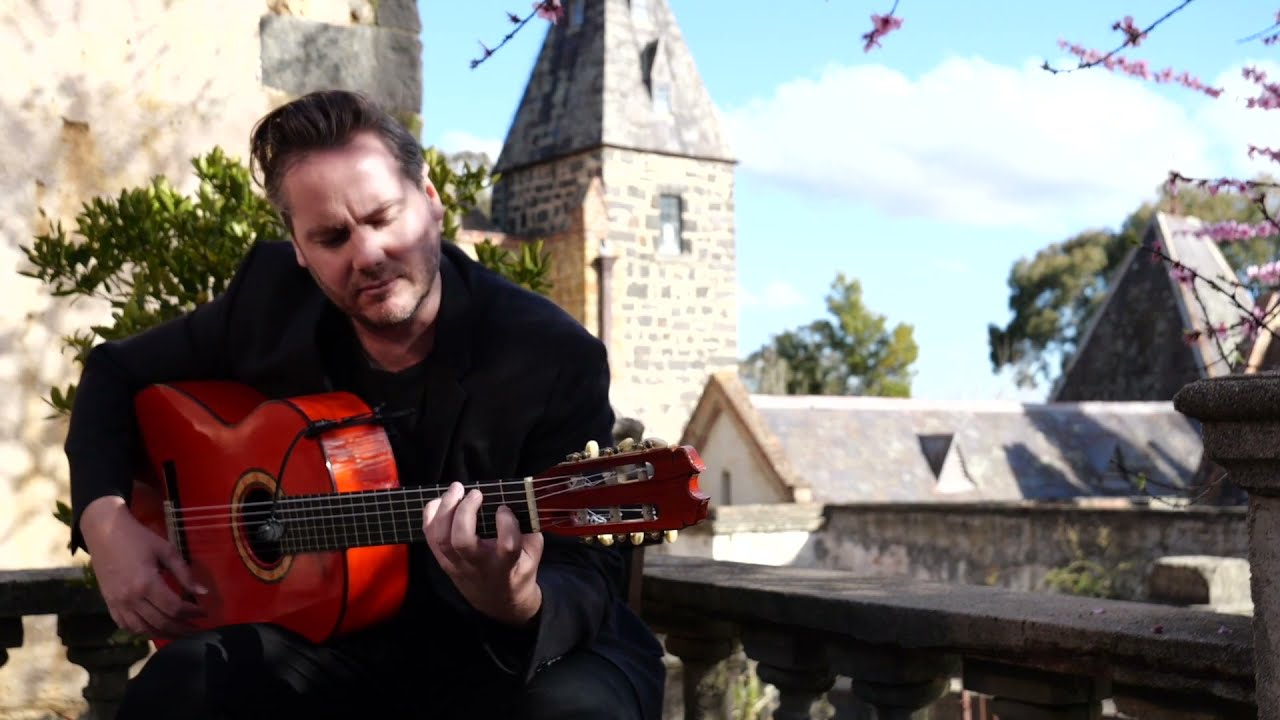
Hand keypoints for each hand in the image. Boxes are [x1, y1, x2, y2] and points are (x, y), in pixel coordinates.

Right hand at [79, 496, 206, 638]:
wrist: (104, 532)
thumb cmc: (138, 538)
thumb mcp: (166, 550)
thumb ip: (185, 573)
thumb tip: (204, 592)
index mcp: (147, 584)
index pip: (174, 608)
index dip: (192, 613)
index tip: (205, 612)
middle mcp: (131, 598)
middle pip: (160, 623)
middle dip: (182, 629)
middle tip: (197, 629)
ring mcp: (117, 603)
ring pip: (143, 629)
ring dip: (163, 634)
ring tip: (179, 633)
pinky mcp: (109, 603)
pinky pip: (125, 625)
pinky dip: (141, 631)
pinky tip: (154, 629)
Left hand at [423, 482, 542, 625]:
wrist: (498, 602)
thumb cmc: (517, 571)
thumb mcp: (532, 554)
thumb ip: (528, 530)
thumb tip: (518, 500)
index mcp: (506, 565)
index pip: (507, 545)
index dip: (506, 523)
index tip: (504, 508)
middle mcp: (479, 566)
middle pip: (462, 541)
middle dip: (465, 512)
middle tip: (476, 493)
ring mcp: (457, 566)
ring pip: (441, 539)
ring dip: (445, 509)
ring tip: (456, 489)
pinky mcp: (443, 562)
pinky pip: (429, 538)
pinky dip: (430, 515)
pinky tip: (440, 501)